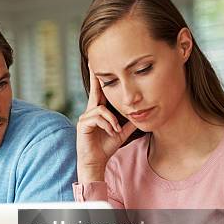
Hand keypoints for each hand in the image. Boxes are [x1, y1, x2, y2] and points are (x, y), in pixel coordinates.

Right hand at [76, 65, 135, 182]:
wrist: (96, 161)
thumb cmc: (106, 147)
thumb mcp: (121, 131)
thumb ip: (128, 121)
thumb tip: (140, 112)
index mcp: (98, 111)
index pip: (100, 92)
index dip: (100, 79)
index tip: (98, 65)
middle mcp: (90, 111)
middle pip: (95, 90)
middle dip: (95, 77)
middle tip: (95, 62)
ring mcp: (85, 117)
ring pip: (101, 108)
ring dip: (112, 120)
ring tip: (115, 130)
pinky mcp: (83, 124)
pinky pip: (98, 117)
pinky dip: (108, 125)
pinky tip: (111, 132)